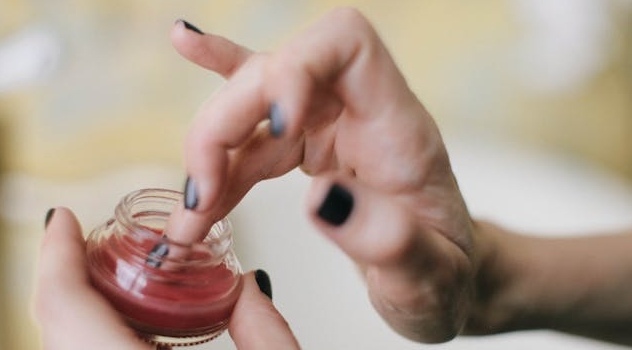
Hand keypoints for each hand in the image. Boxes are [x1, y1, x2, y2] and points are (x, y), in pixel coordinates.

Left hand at [34, 208, 299, 349]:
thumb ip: (265, 330)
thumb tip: (251, 284)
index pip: (65, 306)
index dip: (56, 255)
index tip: (62, 218)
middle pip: (58, 324)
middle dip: (69, 275)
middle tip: (92, 242)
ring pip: (67, 346)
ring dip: (80, 306)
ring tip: (110, 276)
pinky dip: (95, 333)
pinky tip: (130, 324)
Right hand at [168, 8, 481, 341]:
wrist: (443, 282)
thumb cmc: (444, 278)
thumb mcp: (429, 280)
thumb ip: (389, 241)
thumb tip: (322, 199)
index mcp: (398, 131)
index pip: (347, 45)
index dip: (295, 69)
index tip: (272, 131)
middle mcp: (361, 113)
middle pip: (277, 73)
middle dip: (225, 126)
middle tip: (199, 201)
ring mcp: (332, 124)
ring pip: (252, 104)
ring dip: (210, 152)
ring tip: (189, 218)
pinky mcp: (308, 144)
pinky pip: (256, 115)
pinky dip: (221, 93)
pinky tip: (187, 44)